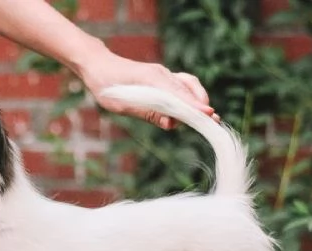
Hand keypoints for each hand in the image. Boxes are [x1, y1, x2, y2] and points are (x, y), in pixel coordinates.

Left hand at [78, 49, 219, 129]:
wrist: (98, 66)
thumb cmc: (107, 85)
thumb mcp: (123, 104)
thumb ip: (148, 113)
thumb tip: (171, 124)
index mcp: (151, 79)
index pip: (178, 93)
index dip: (194, 105)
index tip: (208, 114)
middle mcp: (161, 74)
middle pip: (189, 87)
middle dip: (201, 103)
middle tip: (212, 120)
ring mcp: (161, 76)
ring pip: (187, 85)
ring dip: (196, 100)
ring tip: (203, 117)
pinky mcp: (160, 80)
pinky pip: (179, 87)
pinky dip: (188, 98)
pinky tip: (188, 112)